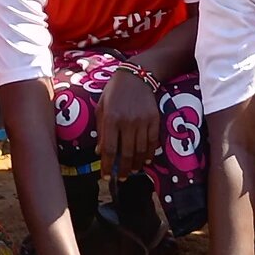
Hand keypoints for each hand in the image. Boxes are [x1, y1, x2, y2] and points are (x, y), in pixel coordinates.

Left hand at [95, 65, 161, 181]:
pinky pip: (152, 142)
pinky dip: (150, 154)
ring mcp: (142, 121)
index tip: (106, 177)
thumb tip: (100, 153)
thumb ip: (101, 130)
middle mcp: (127, 122)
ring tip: (133, 171)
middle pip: (127, 153)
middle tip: (121, 179)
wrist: (136, 76)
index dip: (108, 166)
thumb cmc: (114, 92)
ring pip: (141, 150)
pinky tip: (146, 160)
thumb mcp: (101, 108)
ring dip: (137, 164)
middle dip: (124, 170)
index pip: (110, 149)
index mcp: (111, 119)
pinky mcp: (154, 120)